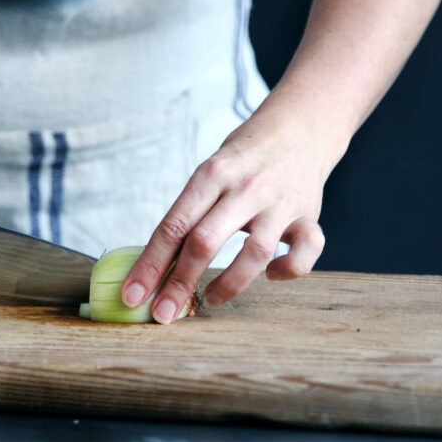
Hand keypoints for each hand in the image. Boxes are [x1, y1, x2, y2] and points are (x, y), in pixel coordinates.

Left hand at [120, 99, 334, 323]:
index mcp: (212, 174)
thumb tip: (155, 267)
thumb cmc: (243, 159)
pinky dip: (289, 270)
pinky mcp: (309, 215)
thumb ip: (190, 213)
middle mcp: (245, 187)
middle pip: (204, 241)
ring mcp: (280, 202)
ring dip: (229, 284)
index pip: (173, 225)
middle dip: (179, 284)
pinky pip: (306, 252)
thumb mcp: (210, 172)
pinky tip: (272, 274)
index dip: (150, 265)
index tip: (133, 295)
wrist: (299, 127)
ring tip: (211, 298)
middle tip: (163, 314)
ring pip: (254, 253)